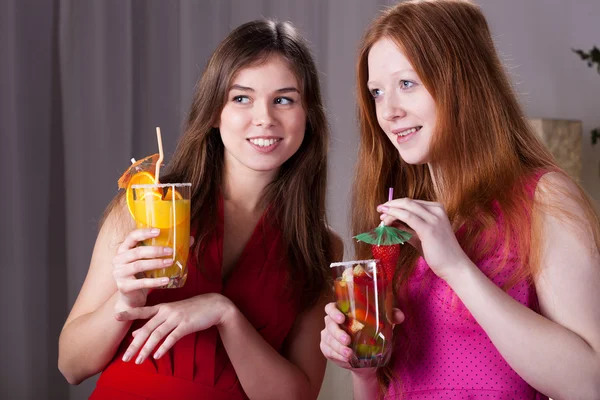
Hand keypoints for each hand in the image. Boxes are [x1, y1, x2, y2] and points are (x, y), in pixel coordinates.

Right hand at [112, 229, 194, 311]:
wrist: (131, 298)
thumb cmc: (142, 274)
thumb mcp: (151, 260)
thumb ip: (166, 249)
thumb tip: (191, 239)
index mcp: (124, 249)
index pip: (132, 236)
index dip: (144, 232)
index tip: (159, 230)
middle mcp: (118, 259)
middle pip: (137, 252)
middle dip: (155, 250)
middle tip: (170, 251)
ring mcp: (119, 273)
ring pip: (139, 265)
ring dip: (156, 263)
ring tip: (170, 262)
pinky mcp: (124, 287)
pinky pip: (142, 282)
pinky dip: (155, 281)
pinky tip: (166, 279)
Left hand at [115, 293, 233, 363]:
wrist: (213, 306)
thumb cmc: (191, 310)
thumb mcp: (172, 313)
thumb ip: (154, 322)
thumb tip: (135, 334)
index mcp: (162, 307)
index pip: (142, 310)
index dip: (129, 313)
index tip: (115, 317)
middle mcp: (167, 311)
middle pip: (147, 328)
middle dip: (135, 344)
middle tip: (125, 357)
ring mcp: (176, 317)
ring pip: (157, 334)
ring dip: (147, 349)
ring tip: (138, 361)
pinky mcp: (186, 324)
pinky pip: (172, 337)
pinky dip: (164, 347)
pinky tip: (157, 355)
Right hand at [320, 302, 403, 369]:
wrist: (367, 359)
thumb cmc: (372, 335)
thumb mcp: (382, 325)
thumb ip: (390, 317)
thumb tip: (399, 315)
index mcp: (342, 312)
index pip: (331, 307)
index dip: (334, 311)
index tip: (342, 318)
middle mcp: (332, 322)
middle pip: (328, 323)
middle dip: (337, 332)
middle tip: (347, 339)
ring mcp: (328, 336)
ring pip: (328, 339)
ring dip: (338, 346)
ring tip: (349, 353)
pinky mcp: (327, 349)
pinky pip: (328, 351)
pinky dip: (337, 355)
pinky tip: (346, 358)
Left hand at [378, 198, 470, 279]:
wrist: (454, 266)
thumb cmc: (438, 253)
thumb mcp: (420, 237)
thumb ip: (407, 229)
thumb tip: (392, 223)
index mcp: (437, 209)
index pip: (412, 202)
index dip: (396, 204)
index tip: (384, 209)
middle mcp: (436, 210)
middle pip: (407, 202)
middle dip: (390, 205)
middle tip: (379, 210)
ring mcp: (434, 218)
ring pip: (405, 207)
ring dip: (390, 211)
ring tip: (381, 218)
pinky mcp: (428, 228)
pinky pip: (407, 217)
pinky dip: (394, 216)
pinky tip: (387, 222)